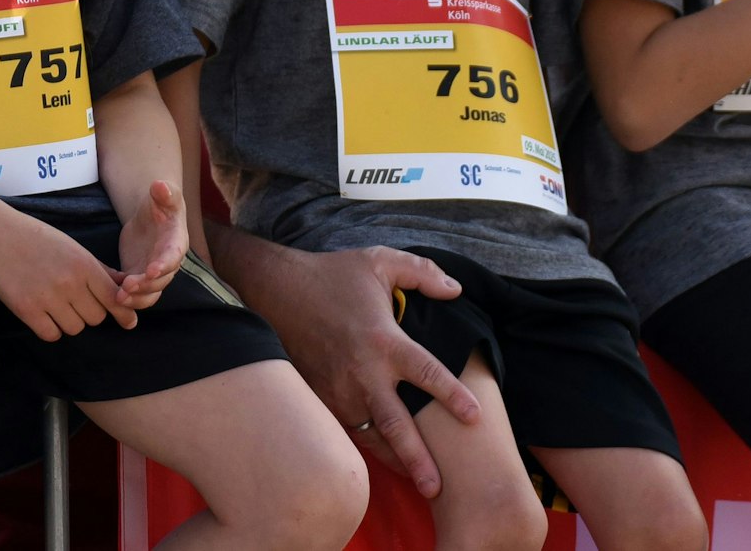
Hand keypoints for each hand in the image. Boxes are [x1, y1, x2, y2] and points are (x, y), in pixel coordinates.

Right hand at [0, 211, 135, 339]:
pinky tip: (43, 314)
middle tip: (75, 301)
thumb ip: (100, 269)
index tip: (129, 323)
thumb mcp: (73, 248)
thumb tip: (125, 285)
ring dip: (69, 321)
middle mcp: (69, 283)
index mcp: (84, 265)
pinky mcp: (26, 310)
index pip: (114, 298)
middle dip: (89, 313)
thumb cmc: (38, 238)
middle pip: (96, 318)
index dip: (123, 313)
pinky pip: (51, 334)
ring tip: (56, 304)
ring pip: (75, 328)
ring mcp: (47, 298)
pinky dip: (50, 329)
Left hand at [116, 180, 184, 309]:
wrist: (152, 214)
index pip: (173, 257)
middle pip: (161, 281)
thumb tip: (160, 184)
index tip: (151, 271)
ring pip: (149, 293)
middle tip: (127, 289)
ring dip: (136, 299)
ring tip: (118, 299)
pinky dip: (124, 295)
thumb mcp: (164, 194)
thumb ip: (165, 191)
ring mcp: (153, 272)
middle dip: (145, 287)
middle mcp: (168, 262)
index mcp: (176, 243)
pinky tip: (109, 293)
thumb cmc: (162, 202)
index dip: (164, 265)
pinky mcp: (139, 275)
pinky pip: (134, 292)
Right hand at [244, 245, 477, 497]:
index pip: (427, 373)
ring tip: (417, 484)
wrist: (275, 290)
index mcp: (384, 341)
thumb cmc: (331, 275)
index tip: (475, 417)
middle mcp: (363, 373)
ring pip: (371, 436)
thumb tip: (455, 289)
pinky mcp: (321, 398)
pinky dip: (367, 446)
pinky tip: (383, 459)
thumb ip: (422, 273)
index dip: (453, 396)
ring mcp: (339, 390)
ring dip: (394, 461)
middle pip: (396, 426)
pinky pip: (348, 429)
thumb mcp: (380, 261)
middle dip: (417, 459)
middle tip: (438, 488)